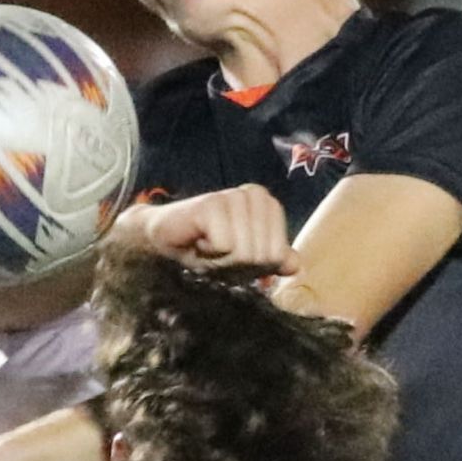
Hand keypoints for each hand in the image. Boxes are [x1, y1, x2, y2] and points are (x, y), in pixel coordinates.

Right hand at [113, 187, 296, 277]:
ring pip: (246, 251)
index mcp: (267, 205)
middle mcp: (255, 195)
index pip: (277, 253)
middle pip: (262, 255)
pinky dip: (210, 254)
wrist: (165, 243)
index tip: (232, 255)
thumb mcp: (244, 260)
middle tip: (216, 252)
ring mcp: (235, 196)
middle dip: (237, 265)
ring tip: (208, 246)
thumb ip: (271, 259)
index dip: (253, 266)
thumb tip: (296, 264)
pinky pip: (226, 245)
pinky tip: (198, 241)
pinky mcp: (213, 203)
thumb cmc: (205, 251)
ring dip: (222, 261)